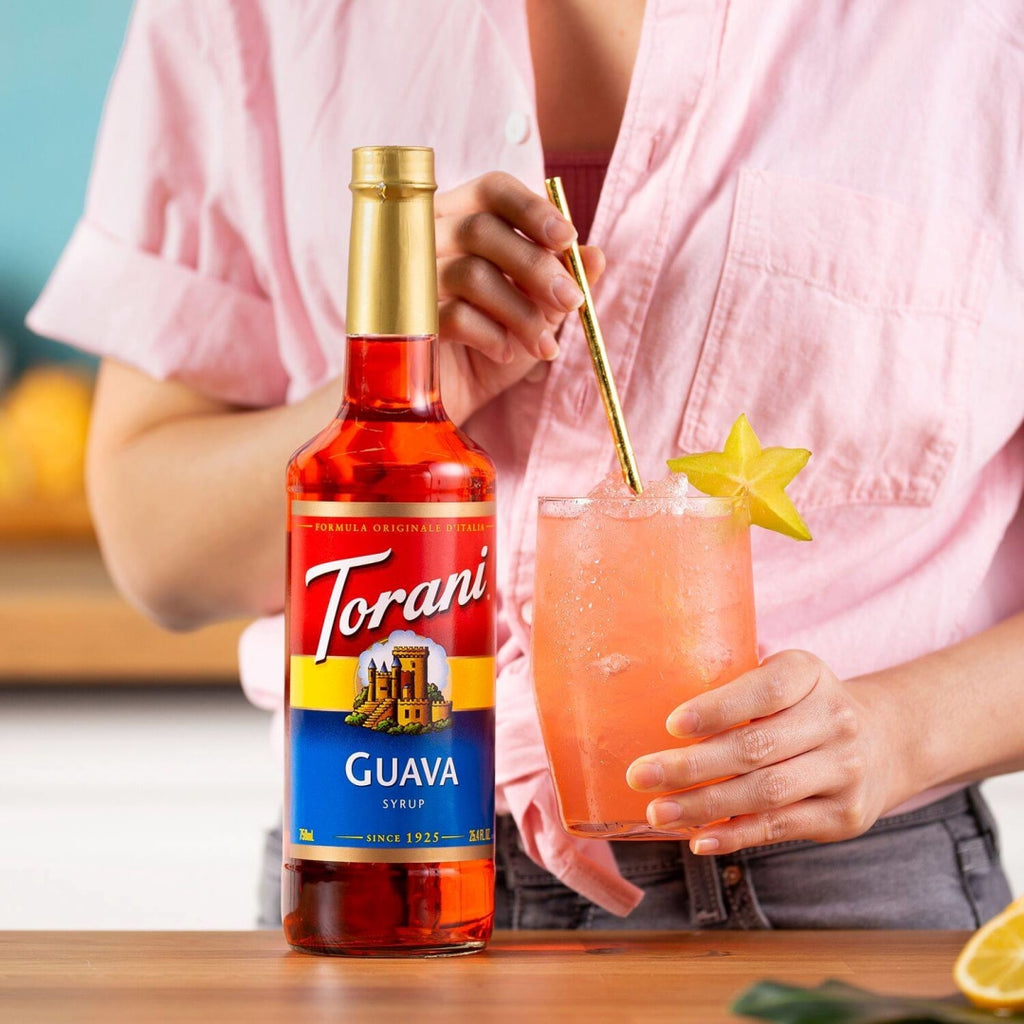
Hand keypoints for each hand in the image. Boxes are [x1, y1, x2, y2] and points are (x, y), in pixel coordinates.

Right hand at [434, 171, 605, 422]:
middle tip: (572, 300)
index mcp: (462, 217)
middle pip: (481, 229)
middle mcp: (429, 238)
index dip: (532, 209)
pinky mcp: (408, 321)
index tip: (567, 238)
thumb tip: (595, 257)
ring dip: (522, 313)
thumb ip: (565, 276)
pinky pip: (456, 317)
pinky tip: (506, 352)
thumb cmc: (497, 338)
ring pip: (472, 275)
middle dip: (536, 266)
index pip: (493, 190)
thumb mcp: (540, 306)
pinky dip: (493, 336)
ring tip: (546, 346)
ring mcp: (412, 279)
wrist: (458, 393)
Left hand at [625, 650, 899, 855]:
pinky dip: (735, 836)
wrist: (883, 742)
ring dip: (705, 806)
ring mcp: (843, 770)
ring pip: (765, 793)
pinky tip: (699, 839)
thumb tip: (651, 694)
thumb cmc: (802, 705)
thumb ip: (735, 684)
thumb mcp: (783, 676)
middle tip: (641, 775)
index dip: (718, 709)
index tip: (672, 725)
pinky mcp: (843, 815)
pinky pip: (780, 827)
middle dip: (692, 766)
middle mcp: (834, 719)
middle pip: (756, 748)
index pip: (764, 691)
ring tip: (658, 812)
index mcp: (809, 673)